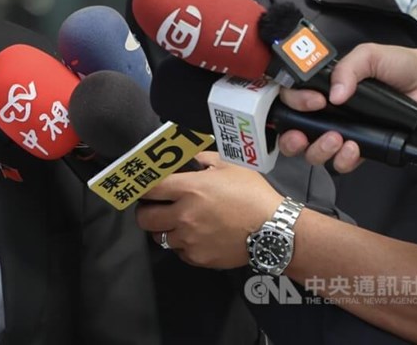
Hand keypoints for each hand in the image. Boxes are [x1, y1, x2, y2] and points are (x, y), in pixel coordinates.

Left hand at [135, 152, 282, 268]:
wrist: (274, 230)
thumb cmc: (252, 193)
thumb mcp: (228, 165)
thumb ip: (202, 159)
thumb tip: (184, 157)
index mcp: (189, 189)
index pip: (149, 188)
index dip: (142, 187)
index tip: (143, 188)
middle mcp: (184, 215)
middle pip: (145, 218)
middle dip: (146, 212)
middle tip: (155, 208)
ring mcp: (190, 239)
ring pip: (160, 238)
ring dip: (165, 229)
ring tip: (178, 223)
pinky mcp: (199, 258)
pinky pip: (179, 252)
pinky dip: (183, 245)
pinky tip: (196, 236)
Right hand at [277, 43, 416, 172]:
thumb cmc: (397, 65)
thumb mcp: (368, 55)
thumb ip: (347, 68)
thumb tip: (334, 95)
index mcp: (320, 86)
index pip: (290, 97)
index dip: (294, 103)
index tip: (315, 102)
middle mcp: (324, 111)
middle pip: (291, 131)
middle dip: (291, 138)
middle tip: (302, 135)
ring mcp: (340, 130)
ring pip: (311, 151)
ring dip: (317, 149)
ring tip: (336, 140)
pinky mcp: (358, 147)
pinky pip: (340, 163)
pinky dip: (342, 160)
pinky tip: (354, 149)